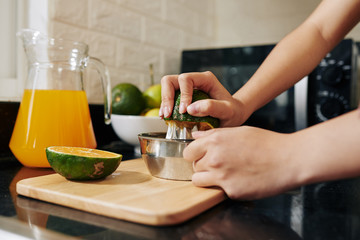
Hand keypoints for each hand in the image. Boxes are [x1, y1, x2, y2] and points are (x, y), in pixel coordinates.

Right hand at [160, 71, 247, 126]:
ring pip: (166, 87)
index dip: (182, 94)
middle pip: (170, 80)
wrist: (233, 116)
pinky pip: (168, 98)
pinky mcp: (182, 97)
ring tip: (165, 116)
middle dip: (166, 97)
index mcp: (205, 79)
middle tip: (168, 114)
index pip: (186, 79)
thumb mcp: (228, 111)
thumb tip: (190, 109)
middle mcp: (194, 81)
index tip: (183, 111)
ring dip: (164, 102)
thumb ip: (213, 107)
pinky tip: (167, 118)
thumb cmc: (233, 112)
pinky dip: (165, 107)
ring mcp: (186, 88)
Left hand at [184, 126, 299, 199]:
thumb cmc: (266, 143)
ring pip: (198, 180)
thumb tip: (196, 135)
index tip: (200, 155)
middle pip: (194, 166)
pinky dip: (225, 186)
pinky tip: (239, 179)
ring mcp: (221, 176)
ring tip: (223, 173)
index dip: (194, 154)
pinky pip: (218, 190)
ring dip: (207, 178)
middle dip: (202, 165)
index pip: (188, 151)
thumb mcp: (239, 131)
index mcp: (215, 141)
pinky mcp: (230, 191)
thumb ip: (214, 134)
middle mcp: (214, 159)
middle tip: (217, 164)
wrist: (288, 160)